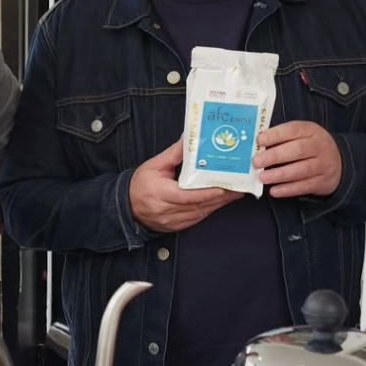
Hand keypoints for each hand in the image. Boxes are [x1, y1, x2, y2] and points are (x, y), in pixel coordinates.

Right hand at [129, 137, 243, 232]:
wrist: (126, 208)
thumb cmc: (139, 185)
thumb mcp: (154, 165)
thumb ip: (174, 153)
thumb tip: (190, 139)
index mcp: (161, 194)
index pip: (188, 196)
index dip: (208, 193)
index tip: (224, 187)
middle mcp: (168, 211)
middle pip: (199, 205)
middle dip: (221, 197)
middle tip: (239, 187)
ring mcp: (173, 221)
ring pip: (201, 213)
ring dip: (219, 204)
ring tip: (235, 192)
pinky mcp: (177, 226)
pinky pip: (198, 218)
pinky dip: (210, 209)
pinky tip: (221, 201)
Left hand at [254, 121, 342, 197]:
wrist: (338, 163)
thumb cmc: (310, 147)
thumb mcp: (302, 135)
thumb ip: (282, 138)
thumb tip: (256, 145)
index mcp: (311, 130)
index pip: (294, 129)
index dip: (276, 134)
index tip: (260, 140)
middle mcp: (319, 146)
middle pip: (298, 150)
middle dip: (275, 156)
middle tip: (257, 162)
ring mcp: (323, 165)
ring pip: (302, 170)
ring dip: (280, 174)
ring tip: (262, 177)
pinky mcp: (323, 181)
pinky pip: (305, 186)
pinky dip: (288, 189)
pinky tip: (274, 191)